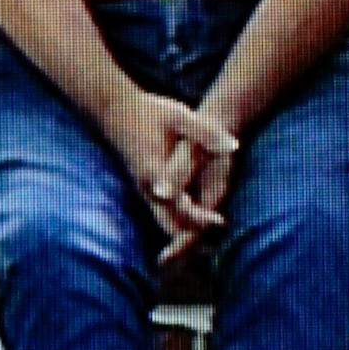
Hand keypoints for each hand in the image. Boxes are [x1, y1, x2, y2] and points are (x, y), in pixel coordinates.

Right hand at [105, 83, 237, 249]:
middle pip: (170, 225)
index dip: (198, 218)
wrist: (114, 111)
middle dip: (194, 236)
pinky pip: (164, 216)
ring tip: (215, 238)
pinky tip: (201, 223)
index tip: (220, 221)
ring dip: (188, 232)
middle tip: (220, 237)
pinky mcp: (146, 190)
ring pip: (165, 224)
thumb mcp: (179, 116)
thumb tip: (233, 146)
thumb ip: (206, 132)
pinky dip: (181, 224)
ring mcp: (145, 191)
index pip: (177, 206)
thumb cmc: (148, 112)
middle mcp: (147, 187)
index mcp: (155, 172)